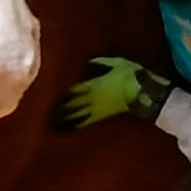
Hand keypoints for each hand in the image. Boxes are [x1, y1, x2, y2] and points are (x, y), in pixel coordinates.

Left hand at [55, 56, 172, 129]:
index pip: (72, 90)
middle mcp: (91, 98)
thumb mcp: (115, 62)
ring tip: (56, 127)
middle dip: (60, 111)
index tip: (49, 97)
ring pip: (77, 116)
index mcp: (91, 84)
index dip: (61, 94)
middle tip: (48, 116)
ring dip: (66, 121)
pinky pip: (88, 121)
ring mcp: (97, 109)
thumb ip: (99, 63)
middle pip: (71, 105)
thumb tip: (86, 64)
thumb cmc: (130, 74)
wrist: (142, 92)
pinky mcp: (104, 116)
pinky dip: (79, 125)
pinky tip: (74, 128)